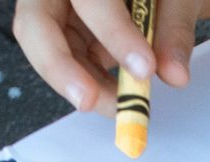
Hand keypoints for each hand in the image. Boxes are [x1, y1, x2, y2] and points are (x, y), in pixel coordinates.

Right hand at [13, 0, 209, 111]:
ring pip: (46, 48)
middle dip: (59, 65)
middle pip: (36, 22)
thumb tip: (174, 74)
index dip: (114, 32)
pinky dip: (91, 84)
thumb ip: (174, 30)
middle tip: (89, 101)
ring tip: (122, 105)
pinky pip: (67, 63)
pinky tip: (119, 96)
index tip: (144, 68)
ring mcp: (57, 8)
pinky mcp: (65, 32)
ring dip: (81, 83)